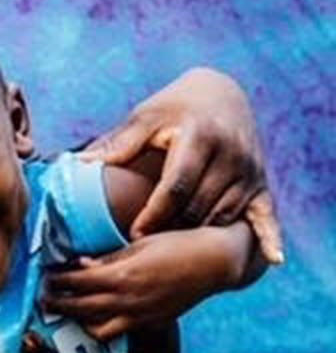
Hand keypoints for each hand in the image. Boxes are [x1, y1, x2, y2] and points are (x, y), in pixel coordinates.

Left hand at [43, 227, 246, 339]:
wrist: (215, 263)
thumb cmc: (179, 244)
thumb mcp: (140, 245)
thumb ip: (108, 259)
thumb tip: (81, 265)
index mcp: (123, 277)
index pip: (77, 283)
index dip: (58, 281)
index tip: (47, 276)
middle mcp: (128, 301)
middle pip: (80, 309)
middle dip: (58, 304)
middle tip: (46, 298)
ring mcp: (140, 317)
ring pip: (96, 330)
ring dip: (78, 322)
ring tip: (69, 311)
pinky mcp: (152, 324)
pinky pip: (120, 331)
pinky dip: (104, 326)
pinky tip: (98, 316)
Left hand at [81, 67, 282, 262]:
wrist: (220, 94)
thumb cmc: (172, 109)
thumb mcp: (145, 118)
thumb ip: (117, 144)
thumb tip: (78, 165)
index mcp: (199, 136)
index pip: (176, 185)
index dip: (155, 213)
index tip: (134, 234)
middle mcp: (230, 153)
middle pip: (198, 206)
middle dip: (172, 227)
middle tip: (146, 246)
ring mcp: (248, 169)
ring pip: (221, 216)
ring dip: (197, 233)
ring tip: (172, 246)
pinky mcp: (260, 181)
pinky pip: (266, 214)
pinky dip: (270, 236)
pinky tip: (273, 259)